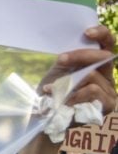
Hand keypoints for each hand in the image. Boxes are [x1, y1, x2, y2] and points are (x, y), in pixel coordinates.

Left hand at [16, 26, 115, 153]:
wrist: (44, 120)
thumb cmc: (51, 94)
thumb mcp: (59, 72)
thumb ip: (72, 59)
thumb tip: (79, 42)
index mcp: (98, 65)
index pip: (108, 44)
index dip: (102, 34)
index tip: (86, 32)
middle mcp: (108, 76)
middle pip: (104, 57)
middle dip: (80, 56)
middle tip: (60, 61)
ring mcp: (110, 91)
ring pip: (95, 77)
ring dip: (70, 81)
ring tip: (52, 89)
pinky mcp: (107, 106)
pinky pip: (93, 92)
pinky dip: (74, 94)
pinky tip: (61, 100)